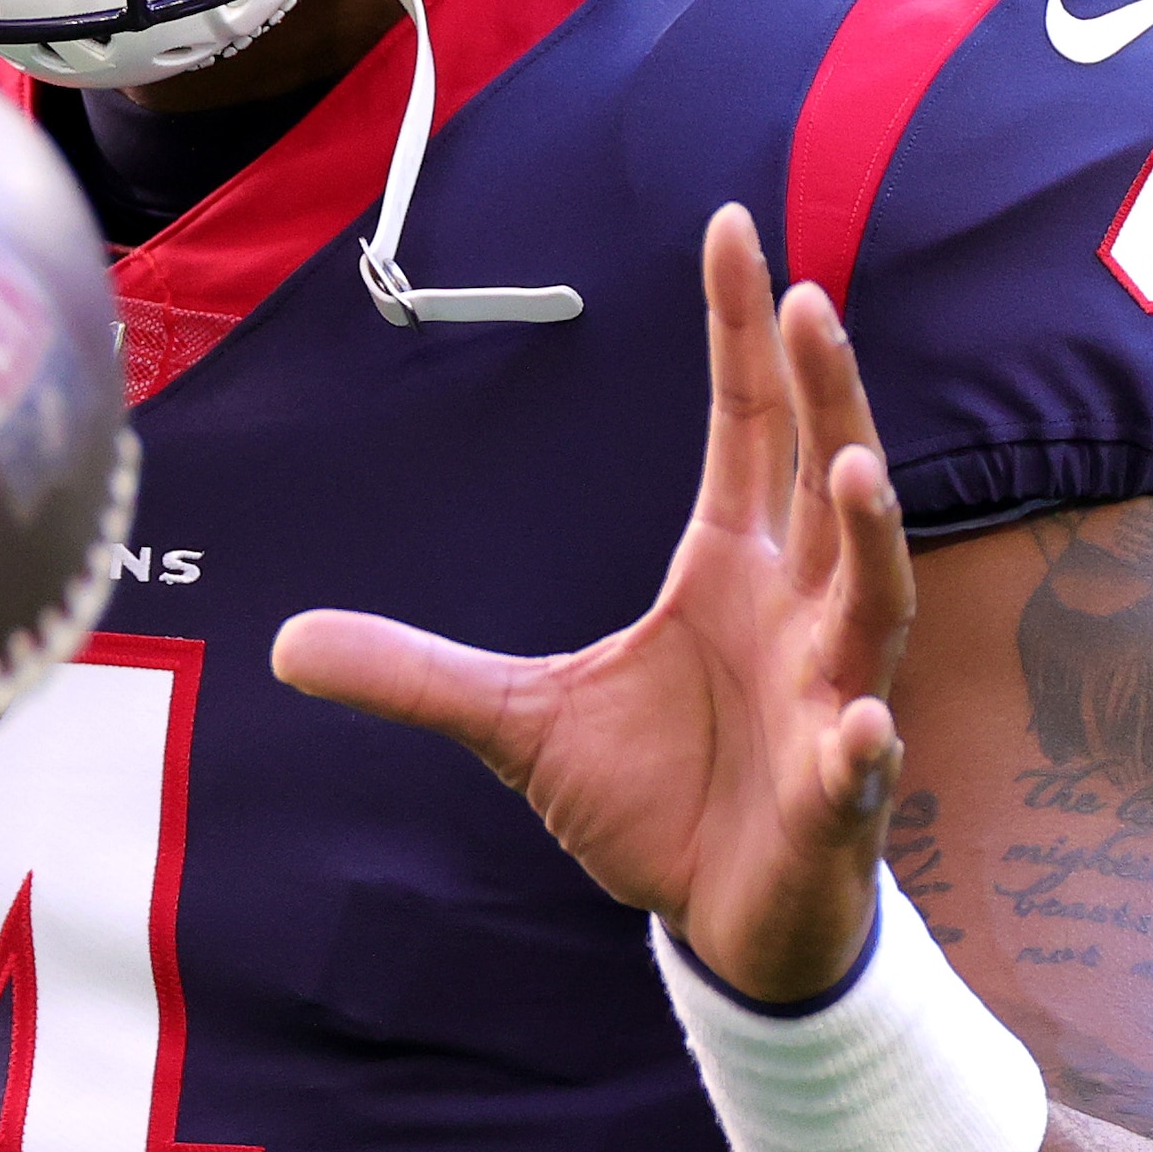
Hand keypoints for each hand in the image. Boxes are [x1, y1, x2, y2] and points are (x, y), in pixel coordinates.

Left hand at [275, 205, 911, 1003]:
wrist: (723, 921)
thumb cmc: (654, 800)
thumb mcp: (513, 723)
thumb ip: (416, 674)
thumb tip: (284, 642)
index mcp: (729, 570)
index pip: (748, 428)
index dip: (744, 334)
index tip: (738, 230)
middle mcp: (795, 614)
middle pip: (823, 482)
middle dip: (826, 395)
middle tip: (811, 301)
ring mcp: (826, 699)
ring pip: (868, 600)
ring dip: (867, 537)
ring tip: (855, 470)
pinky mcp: (834, 798)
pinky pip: (856, 761)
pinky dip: (859, 744)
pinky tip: (859, 725)